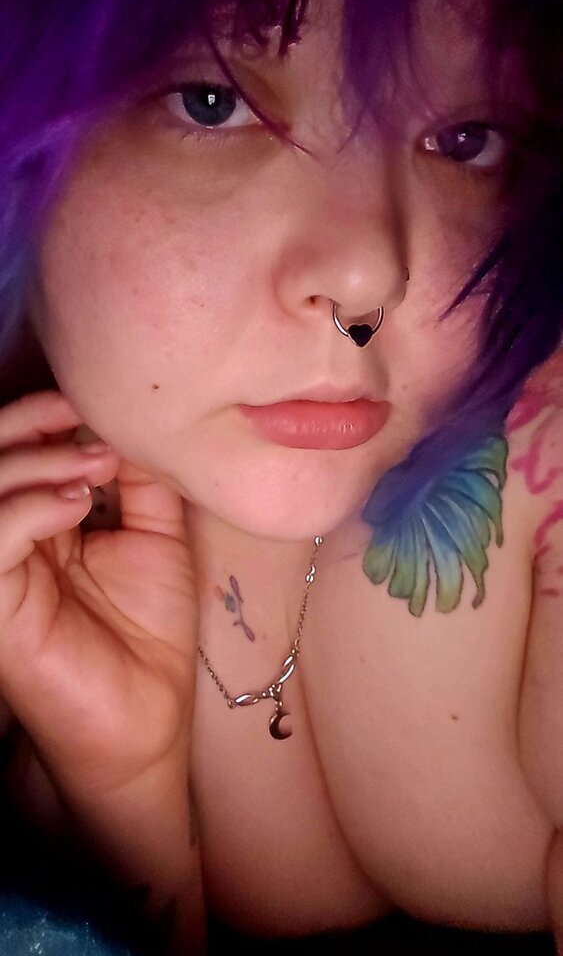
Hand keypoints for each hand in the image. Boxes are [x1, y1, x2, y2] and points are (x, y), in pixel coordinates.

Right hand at [0, 391, 198, 800]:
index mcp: (42, 518)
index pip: (22, 449)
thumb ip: (142, 483)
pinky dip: (27, 508)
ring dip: (35, 459)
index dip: (46, 413)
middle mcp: (12, 537)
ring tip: (94, 463)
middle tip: (79, 413)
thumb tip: (136, 424)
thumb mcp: (155, 539)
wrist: (145, 718)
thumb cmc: (148, 633)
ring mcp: (1, 570)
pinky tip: (74, 504)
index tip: (92, 398)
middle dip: (30, 422)